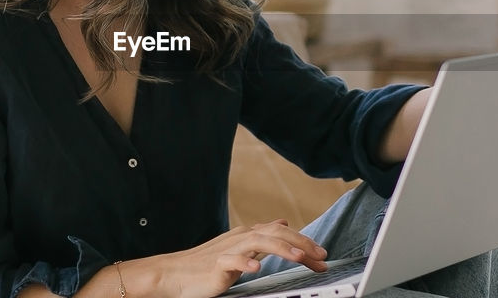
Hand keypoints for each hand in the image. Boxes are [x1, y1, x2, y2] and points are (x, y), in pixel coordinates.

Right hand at [156, 219, 328, 297]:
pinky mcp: (216, 265)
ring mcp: (228, 250)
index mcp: (248, 235)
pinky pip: (232, 261)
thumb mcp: (240, 248)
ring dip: (282, 249)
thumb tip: (283, 223)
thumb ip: (262, 236)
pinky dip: (245, 263)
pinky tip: (257, 268)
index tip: (323, 256)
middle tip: (322, 257)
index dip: (305, 242)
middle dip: (302, 244)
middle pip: (276, 234)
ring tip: (300, 258)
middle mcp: (241, 238)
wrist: (173, 274)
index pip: (282, 234)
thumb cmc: (206, 264)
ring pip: (259, 242)